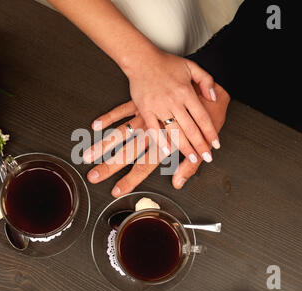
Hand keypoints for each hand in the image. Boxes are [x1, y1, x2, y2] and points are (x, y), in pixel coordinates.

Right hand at [85, 83, 229, 196]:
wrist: (213, 90)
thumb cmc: (209, 119)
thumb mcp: (202, 147)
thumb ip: (189, 167)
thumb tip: (178, 184)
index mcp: (167, 143)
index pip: (144, 166)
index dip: (130, 179)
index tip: (116, 190)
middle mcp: (153, 131)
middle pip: (127, 152)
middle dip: (109, 165)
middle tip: (93, 176)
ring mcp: (147, 117)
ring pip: (121, 133)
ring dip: (103, 145)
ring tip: (88, 155)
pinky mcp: (144, 104)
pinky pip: (123, 110)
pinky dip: (109, 116)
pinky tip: (95, 125)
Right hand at [124, 51, 219, 163]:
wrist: (141, 60)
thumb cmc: (165, 63)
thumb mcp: (191, 67)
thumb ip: (205, 81)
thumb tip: (213, 97)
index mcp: (186, 92)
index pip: (202, 117)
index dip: (210, 132)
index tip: (215, 145)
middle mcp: (174, 101)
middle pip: (191, 128)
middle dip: (200, 145)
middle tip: (207, 157)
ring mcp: (159, 107)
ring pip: (174, 132)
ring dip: (185, 147)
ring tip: (192, 158)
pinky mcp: (145, 110)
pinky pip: (153, 130)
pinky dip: (160, 142)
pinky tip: (167, 152)